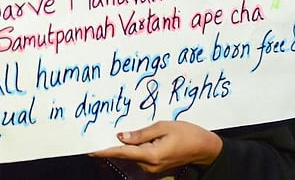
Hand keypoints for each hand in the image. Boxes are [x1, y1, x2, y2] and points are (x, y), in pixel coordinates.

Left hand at [91, 120, 222, 173]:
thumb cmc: (186, 133)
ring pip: (132, 155)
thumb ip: (141, 133)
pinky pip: (139, 156)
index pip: (122, 152)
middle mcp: (150, 165)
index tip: (90, 149)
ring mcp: (153, 168)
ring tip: (111, 131)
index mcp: (151, 155)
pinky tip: (128, 138)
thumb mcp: (163, 126)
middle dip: (111, 144)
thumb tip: (121, 136)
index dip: (105, 150)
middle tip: (97, 132)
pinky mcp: (155, 166)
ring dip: (123, 145)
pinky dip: (132, 148)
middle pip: (125, 154)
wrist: (204, 148)